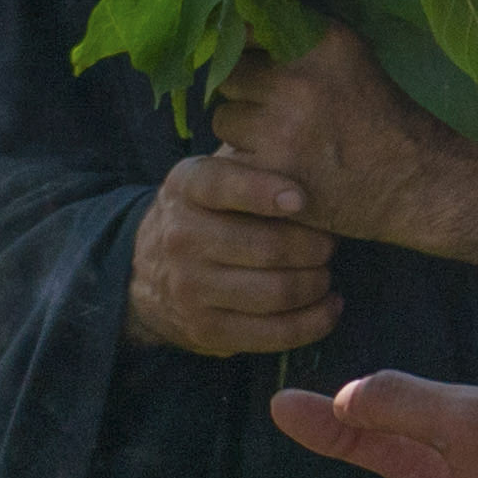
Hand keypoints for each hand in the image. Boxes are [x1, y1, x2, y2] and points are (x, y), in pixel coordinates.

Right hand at [122, 152, 340, 357]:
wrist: (146, 273)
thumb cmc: (204, 213)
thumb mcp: (209, 176)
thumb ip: (249, 158)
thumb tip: (309, 143)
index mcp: (185, 188)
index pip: (221, 185)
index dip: (263, 191)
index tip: (302, 198)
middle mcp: (181, 236)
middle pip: (265, 246)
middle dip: (314, 246)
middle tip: (331, 242)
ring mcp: (191, 288)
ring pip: (275, 292)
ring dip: (316, 284)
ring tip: (326, 273)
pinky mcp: (207, 330)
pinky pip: (274, 334)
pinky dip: (313, 322)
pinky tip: (329, 306)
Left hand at [213, 24, 477, 267]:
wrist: (418, 181)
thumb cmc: (381, 115)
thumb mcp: (350, 54)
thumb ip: (298, 33)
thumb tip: (235, 16)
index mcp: (317, 41)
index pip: (243, 30)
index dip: (244, 50)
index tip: (253, 64)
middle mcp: (297, 80)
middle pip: (230, 75)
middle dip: (245, 92)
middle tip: (275, 111)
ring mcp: (282, 127)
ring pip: (224, 118)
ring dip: (243, 131)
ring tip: (279, 141)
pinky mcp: (272, 170)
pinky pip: (231, 159)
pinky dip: (249, 166)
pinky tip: (277, 168)